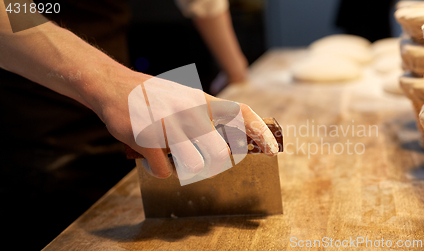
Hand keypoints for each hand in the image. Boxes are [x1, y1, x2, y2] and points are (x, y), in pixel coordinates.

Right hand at [98, 71, 278, 180]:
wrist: (112, 85)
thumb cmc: (153, 96)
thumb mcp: (184, 96)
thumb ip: (204, 113)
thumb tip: (231, 140)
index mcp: (201, 100)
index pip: (240, 114)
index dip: (260, 132)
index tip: (273, 150)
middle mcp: (189, 111)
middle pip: (220, 154)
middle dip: (214, 164)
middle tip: (204, 161)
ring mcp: (168, 126)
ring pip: (194, 166)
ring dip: (186, 168)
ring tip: (174, 156)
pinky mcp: (147, 140)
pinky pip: (164, 170)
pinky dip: (159, 169)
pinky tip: (152, 157)